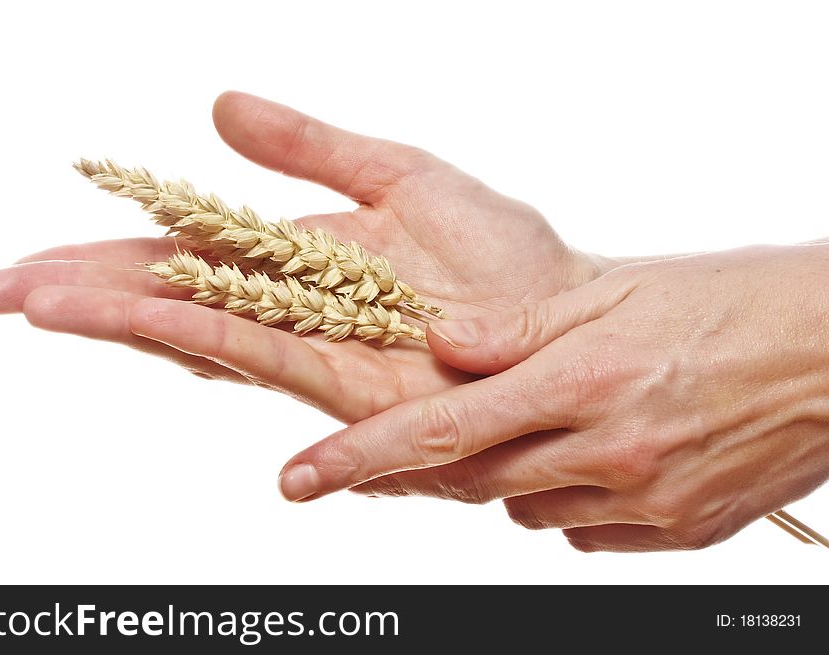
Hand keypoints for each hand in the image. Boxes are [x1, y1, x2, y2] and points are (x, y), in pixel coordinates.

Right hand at [0, 91, 608, 423]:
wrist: (569, 320)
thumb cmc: (504, 258)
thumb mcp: (401, 176)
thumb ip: (311, 147)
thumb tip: (219, 108)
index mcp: (302, 265)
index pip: (192, 255)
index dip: (118, 248)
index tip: (47, 246)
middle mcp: (298, 317)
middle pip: (177, 303)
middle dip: (89, 292)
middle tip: (1, 287)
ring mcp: (320, 358)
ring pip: (201, 334)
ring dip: (120, 318)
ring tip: (40, 300)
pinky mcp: (349, 393)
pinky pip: (263, 358)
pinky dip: (198, 338)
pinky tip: (140, 324)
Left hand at [282, 244, 828, 550]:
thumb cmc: (725, 305)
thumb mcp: (613, 295)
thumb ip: (516, 325)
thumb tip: (440, 342)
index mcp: (582, 381)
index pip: (442, 431)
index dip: (360, 457)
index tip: (298, 479)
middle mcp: (608, 452)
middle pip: (476, 481)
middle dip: (436, 468)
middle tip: (424, 442)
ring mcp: (646, 502)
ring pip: (529, 510)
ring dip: (516, 476)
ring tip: (555, 423)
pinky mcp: (677, 534)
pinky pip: (585, 532)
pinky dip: (570, 501)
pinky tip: (601, 457)